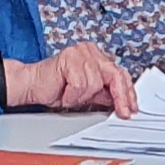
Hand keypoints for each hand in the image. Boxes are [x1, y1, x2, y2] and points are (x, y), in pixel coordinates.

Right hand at [1, 42, 137, 114]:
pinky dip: (73, 94)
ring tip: (70, 94)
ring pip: (96, 83)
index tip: (132, 108)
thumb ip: (104, 94)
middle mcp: (90, 51)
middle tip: (123, 113)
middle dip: (120, 97)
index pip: (119, 73)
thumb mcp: (87, 94)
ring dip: (82, 96)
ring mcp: (81, 52)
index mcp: (96, 57)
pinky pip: (81, 84)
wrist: (32, 86)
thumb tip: (123, 102)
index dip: (127, 92)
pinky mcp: (70, 58)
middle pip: (115, 75)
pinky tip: (64, 91)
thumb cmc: (56, 88)